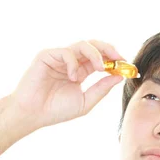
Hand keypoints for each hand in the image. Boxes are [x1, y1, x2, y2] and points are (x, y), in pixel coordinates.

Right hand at [10, 39, 125, 129]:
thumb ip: (101, 89)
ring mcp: (59, 57)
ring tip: (101, 67)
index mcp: (81, 71)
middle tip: (120, 58)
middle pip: (94, 46)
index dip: (115, 60)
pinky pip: (66, 51)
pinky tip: (73, 76)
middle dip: (109, 50)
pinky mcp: (47, 55)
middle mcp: (71, 61)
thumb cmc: (55, 110)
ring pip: (82, 44)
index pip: (101, 59)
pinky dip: (74, 62)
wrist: (33, 114)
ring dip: (96, 54)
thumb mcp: (85, 101)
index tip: (127, 66)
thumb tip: (119, 77)